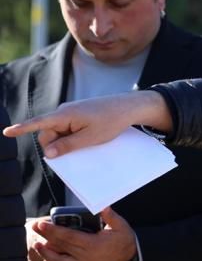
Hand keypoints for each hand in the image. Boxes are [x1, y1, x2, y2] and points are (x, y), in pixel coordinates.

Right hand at [2, 90, 171, 157]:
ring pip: (59, 133)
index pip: (38, 123)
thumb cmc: (111, 121)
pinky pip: (69, 129)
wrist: (129, 107)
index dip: (21, 129)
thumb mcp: (90, 138)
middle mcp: (64, 112)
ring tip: (87, 144)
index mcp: (64, 115)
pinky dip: (74, 137)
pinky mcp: (79, 115)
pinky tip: (87, 141)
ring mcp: (72, 113)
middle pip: (49, 134)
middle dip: (56, 145)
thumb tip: (47, 153)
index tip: (7, 132)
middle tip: (76, 151)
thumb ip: (67, 146)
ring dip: (67, 142)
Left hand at [29, 207, 136, 260]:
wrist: (131, 259)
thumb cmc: (125, 241)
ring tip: (38, 245)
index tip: (42, 225)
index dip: (53, 230)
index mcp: (93, 244)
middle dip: (46, 237)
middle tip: (36, 228)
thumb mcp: (121, 226)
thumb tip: (103, 206)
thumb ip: (110, 216)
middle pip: (61, 247)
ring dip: (47, 254)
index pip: (68, 236)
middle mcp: (86, 257)